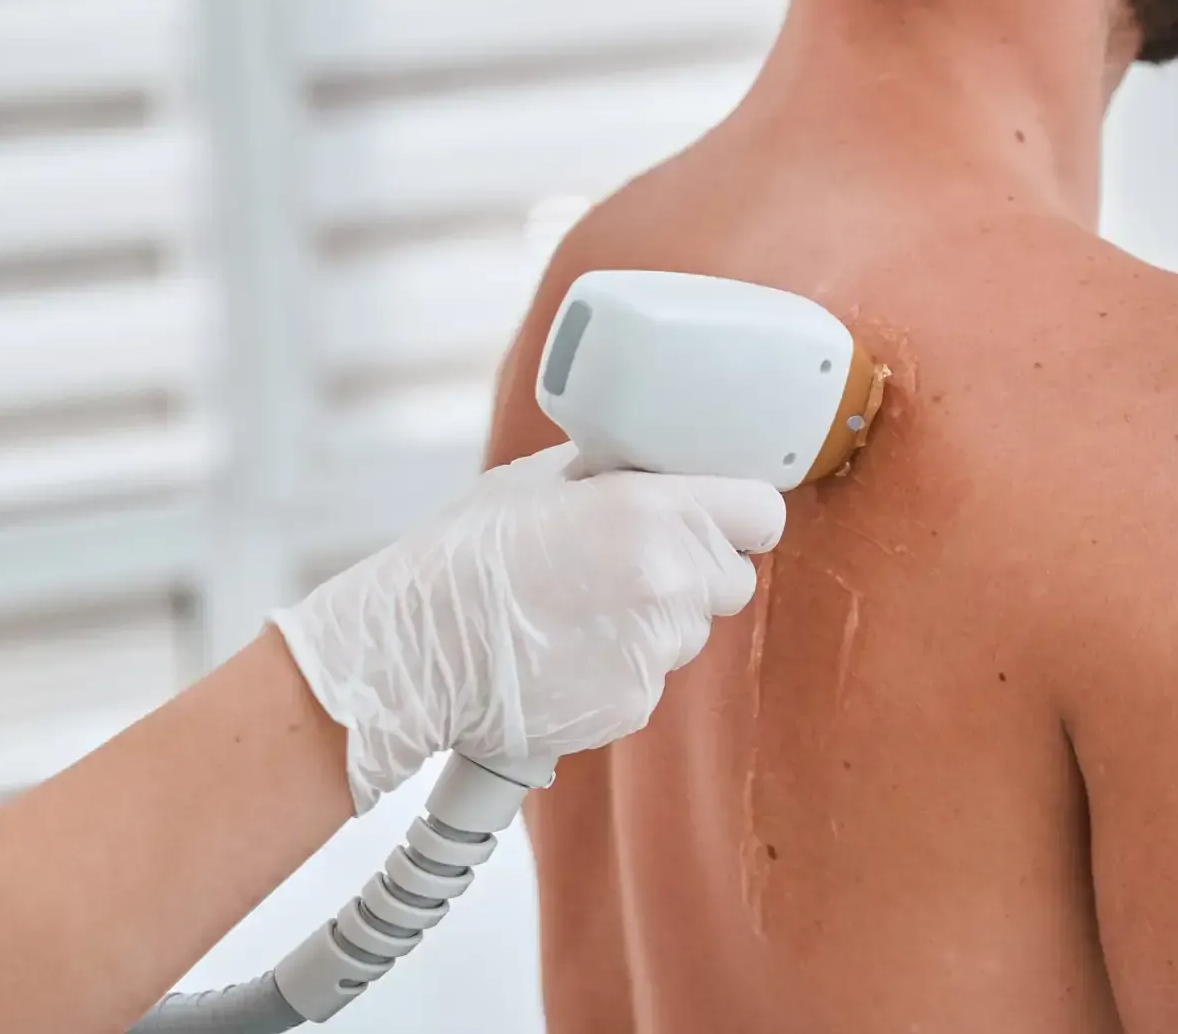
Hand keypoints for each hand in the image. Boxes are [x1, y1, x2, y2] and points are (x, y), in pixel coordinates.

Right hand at [272, 444, 784, 812]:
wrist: (416, 650)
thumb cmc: (466, 555)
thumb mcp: (540, 480)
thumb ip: (616, 477)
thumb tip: (654, 473)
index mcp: (654, 513)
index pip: (761, 514)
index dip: (740, 515)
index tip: (720, 518)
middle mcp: (669, 584)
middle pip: (732, 580)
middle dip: (695, 573)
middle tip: (630, 566)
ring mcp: (655, 652)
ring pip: (689, 633)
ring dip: (654, 622)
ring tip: (578, 611)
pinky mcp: (633, 705)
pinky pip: (650, 677)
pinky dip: (619, 667)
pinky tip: (564, 651)